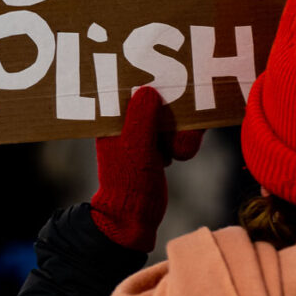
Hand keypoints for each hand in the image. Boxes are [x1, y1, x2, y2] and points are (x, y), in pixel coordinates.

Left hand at [90, 86, 202, 251]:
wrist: (136, 218)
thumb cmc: (129, 184)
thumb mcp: (135, 149)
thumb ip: (141, 119)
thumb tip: (148, 90)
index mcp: (112, 116)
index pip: (130, 85)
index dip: (150, 78)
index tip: (170, 77)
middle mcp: (128, 120)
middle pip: (158, 96)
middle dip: (174, 110)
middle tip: (178, 127)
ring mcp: (144, 132)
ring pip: (173, 114)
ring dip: (181, 131)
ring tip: (174, 152)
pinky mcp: (159, 143)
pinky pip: (179, 129)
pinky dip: (183, 140)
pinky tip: (174, 157)